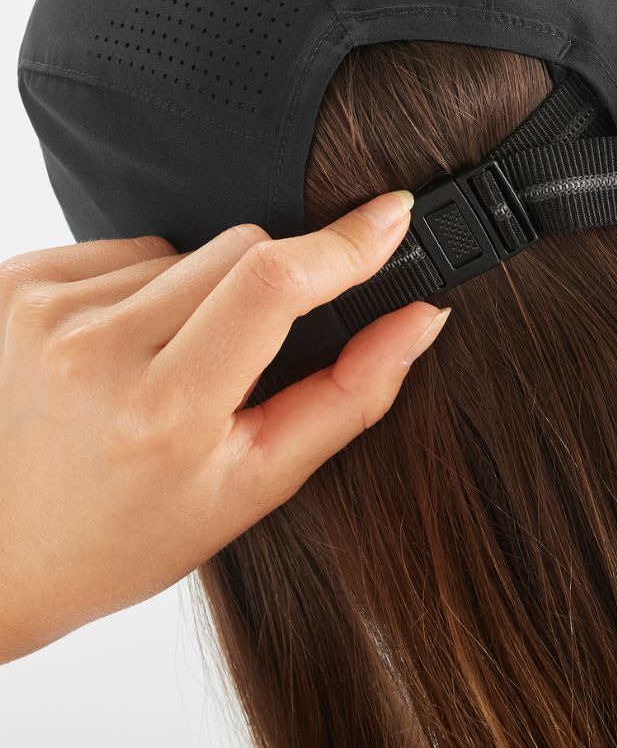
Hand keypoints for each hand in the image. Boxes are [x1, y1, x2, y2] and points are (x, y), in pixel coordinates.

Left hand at [0, 190, 449, 662]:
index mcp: (163, 411)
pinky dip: (143, 289)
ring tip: (166, 367)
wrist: (3, 554)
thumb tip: (420, 318)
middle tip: (238, 361)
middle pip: (240, 247)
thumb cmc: (130, 532)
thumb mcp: (256, 481)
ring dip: (198, 294)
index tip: (392, 216)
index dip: (346, 243)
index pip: (273, 283)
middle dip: (268, 286)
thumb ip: (351, 395)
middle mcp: (93, 349)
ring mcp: (45, 309)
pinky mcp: (17, 283)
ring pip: (185, 247)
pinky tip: (122, 350)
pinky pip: (124, 248)